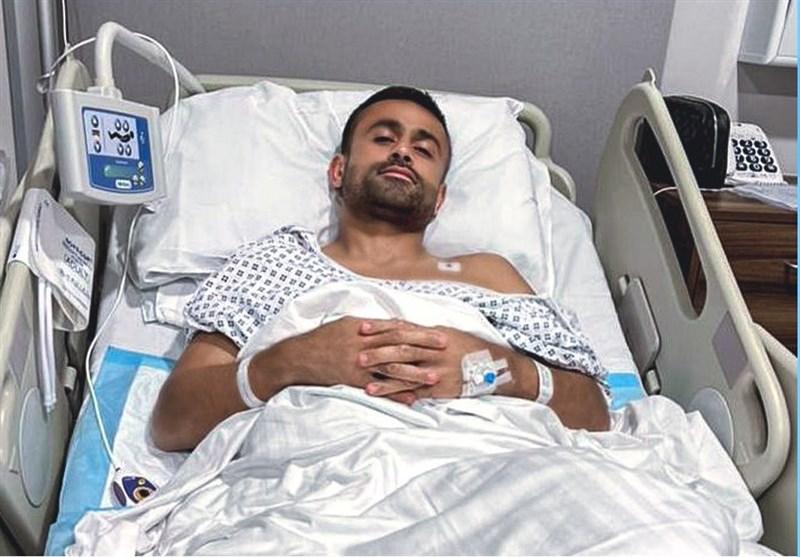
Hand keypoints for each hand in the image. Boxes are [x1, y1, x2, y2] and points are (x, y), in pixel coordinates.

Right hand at [282, 317, 446, 402]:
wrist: (298, 357)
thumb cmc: (324, 338)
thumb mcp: (347, 324)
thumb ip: (372, 325)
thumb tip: (397, 324)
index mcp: (362, 327)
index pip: (397, 328)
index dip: (419, 332)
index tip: (439, 334)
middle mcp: (362, 344)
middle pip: (399, 346)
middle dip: (424, 347)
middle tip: (445, 350)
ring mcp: (357, 364)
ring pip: (392, 368)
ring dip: (415, 373)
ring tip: (435, 377)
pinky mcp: (352, 381)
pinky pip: (378, 389)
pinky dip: (395, 394)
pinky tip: (411, 398)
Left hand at [357, 320, 497, 401]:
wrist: (494, 367)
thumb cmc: (467, 347)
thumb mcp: (448, 333)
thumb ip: (423, 333)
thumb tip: (400, 327)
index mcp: (435, 334)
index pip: (403, 329)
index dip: (381, 328)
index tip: (362, 328)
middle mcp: (435, 351)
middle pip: (401, 350)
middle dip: (378, 352)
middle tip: (357, 354)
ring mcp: (437, 370)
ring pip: (406, 372)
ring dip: (382, 376)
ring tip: (362, 379)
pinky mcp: (440, 388)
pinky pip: (414, 390)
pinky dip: (396, 393)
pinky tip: (381, 394)